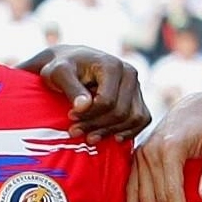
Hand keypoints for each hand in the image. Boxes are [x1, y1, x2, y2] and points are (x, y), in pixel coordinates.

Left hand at [30, 46, 145, 138]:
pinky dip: (129, 131)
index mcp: (112, 65)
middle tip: (74, 131)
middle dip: (97, 126)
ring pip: (133, 118)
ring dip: (111, 132)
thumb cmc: (62, 67)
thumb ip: (71, 88)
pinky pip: (142, 120)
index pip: (107, 102)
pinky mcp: (138, 97)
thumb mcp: (59, 74)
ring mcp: (136, 85)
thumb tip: (83, 106)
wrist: (71, 62)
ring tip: (89, 137)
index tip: (70, 117)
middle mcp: (129, 73)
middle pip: (120, 112)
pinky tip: (113, 138)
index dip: (88, 115)